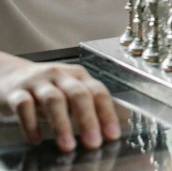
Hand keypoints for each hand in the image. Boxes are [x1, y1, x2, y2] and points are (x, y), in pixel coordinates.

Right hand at [0, 53, 118, 151]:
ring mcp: (38, 82)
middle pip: (78, 94)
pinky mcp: (16, 92)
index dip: (107, 114)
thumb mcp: (68, 94)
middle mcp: (60, 76)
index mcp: (78, 76)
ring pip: (53, 99)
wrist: (10, 76)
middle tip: (92, 141)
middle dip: (87, 120)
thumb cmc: (46, 89)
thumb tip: (102, 132)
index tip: (111, 134)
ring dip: (62, 124)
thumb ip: (84, 108)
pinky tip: (36, 139)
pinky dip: (31, 125)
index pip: (98, 92)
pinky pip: (24, 106)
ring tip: (67, 144)